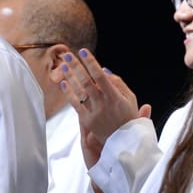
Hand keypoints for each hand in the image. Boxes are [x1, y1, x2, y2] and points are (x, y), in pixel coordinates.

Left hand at [53, 49, 150, 168]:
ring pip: (79, 91)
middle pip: (86, 81)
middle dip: (76, 66)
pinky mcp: (86, 120)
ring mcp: (93, 112)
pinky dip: (68, 93)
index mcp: (115, 96)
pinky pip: (75, 104)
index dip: (91, 63)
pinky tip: (63, 83)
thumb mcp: (130, 98)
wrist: (124, 141)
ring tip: (62, 65)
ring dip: (70, 77)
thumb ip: (118, 83)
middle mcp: (103, 103)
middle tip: (67, 55)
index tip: (84, 51)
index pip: (100, 76)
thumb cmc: (128, 116)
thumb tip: (104, 70)